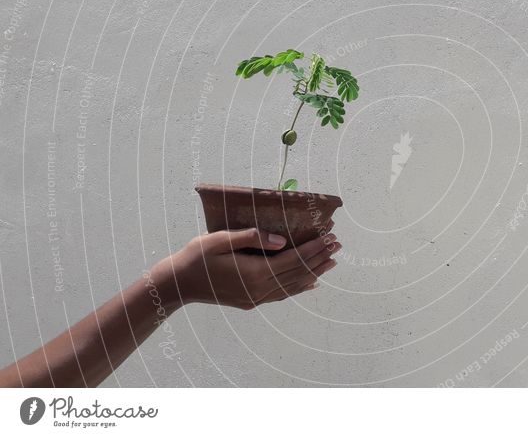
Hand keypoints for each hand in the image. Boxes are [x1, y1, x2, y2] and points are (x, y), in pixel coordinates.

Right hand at [154, 227, 340, 309]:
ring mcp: (256, 298)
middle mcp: (259, 289)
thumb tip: (282, 239)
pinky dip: (299, 288)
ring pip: (293, 286)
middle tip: (338, 245)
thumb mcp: (220, 240)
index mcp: (254, 272)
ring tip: (332, 262)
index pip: (293, 259)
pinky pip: (281, 295)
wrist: (178, 284)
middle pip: (297, 273)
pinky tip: (311, 283)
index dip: (313, 248)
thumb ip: (251, 238)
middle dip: (319, 258)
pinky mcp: (251, 301)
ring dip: (314, 272)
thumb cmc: (196, 256)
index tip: (330, 237)